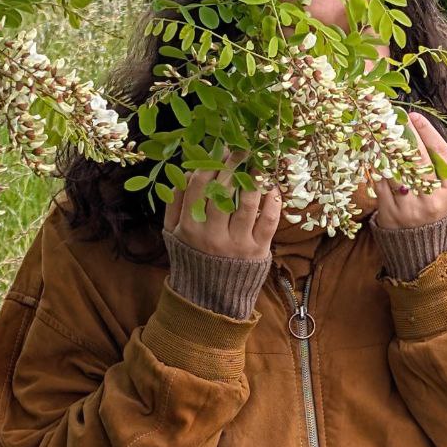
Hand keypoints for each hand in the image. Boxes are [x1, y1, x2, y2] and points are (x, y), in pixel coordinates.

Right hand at [163, 150, 282, 259]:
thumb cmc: (192, 258)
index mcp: (189, 226)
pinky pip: (268, 221)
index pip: (199, 186)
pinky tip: (273, 187)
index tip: (220, 148)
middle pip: (223, 190)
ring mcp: (237, 243)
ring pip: (247, 203)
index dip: (210, 163)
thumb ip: (174, 204)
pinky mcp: (258, 251)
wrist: (210, 298)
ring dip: (254, 179)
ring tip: (259, 164)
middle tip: (243, 148)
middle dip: (233, 164)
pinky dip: (273, 202)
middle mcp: (212, 234)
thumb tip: (184, 171)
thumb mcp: (173, 234)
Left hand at [372, 112, 446, 229]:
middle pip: (417, 160)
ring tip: (379, 129)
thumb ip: (438, 172)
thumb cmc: (439, 218)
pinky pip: (379, 185)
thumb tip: (420, 135)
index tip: (416, 116)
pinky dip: (376, 167)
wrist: (428, 256)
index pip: (440, 156)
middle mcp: (430, 202)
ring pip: (394, 171)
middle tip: (394, 116)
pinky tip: (372, 152)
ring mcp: (408, 210)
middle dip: (405, 134)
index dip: (428, 133)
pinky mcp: (389, 216)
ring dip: (385, 147)